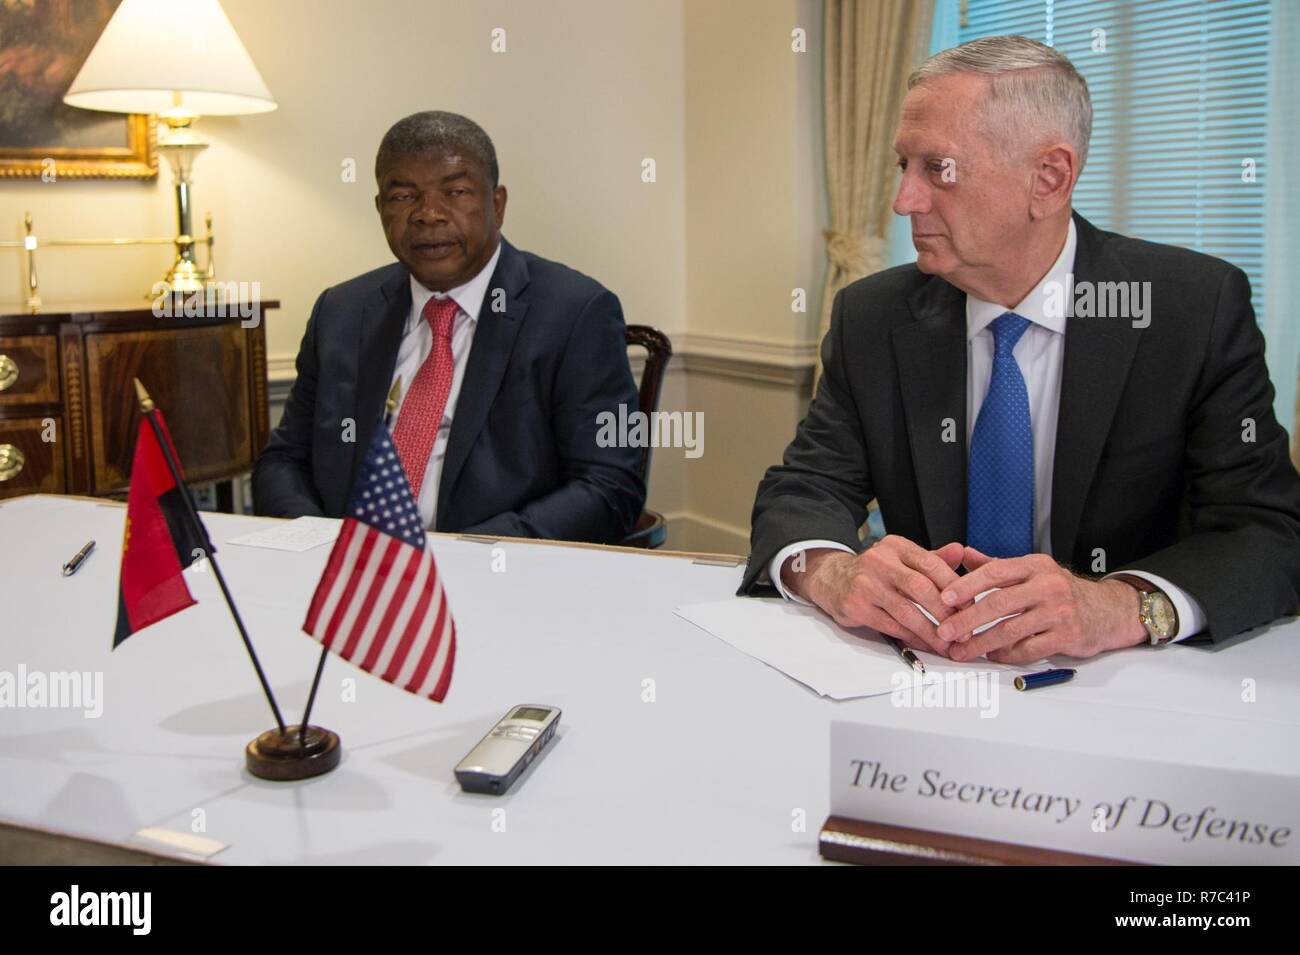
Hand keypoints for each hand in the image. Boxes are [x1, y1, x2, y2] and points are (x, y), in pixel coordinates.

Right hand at [784, 536, 966, 655]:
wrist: (832, 578)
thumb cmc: (875, 571)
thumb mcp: (901, 558)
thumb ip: (933, 559)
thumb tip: (962, 551)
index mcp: (895, 546)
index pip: (932, 564)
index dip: (955, 587)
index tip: (970, 606)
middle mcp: (879, 562)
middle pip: (920, 588)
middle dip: (946, 613)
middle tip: (963, 630)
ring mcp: (865, 584)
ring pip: (906, 612)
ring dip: (931, 632)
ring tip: (947, 644)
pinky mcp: (856, 606)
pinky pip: (891, 626)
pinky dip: (912, 638)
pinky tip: (925, 644)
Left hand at [937, 547, 1147, 662]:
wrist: (1108, 611)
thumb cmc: (1061, 591)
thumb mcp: (1032, 571)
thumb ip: (997, 565)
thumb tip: (962, 554)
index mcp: (1035, 566)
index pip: (996, 572)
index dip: (967, 585)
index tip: (944, 597)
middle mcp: (1048, 586)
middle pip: (999, 603)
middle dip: (967, 619)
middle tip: (945, 632)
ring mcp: (1059, 612)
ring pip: (1011, 630)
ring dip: (981, 643)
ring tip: (961, 651)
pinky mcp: (1067, 637)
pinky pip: (1029, 649)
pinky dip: (1006, 654)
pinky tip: (992, 655)